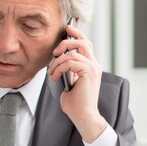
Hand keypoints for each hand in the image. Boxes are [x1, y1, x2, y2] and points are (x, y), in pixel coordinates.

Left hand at [48, 23, 107, 142]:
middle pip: (83, 42)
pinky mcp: (89, 73)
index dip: (77, 34)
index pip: (86, 44)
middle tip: (55, 52)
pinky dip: (59, 67)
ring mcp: (93, 69)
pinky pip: (71, 62)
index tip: (67, 28)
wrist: (84, 117)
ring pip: (74, 52)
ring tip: (51, 72)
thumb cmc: (76, 104)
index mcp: (91, 66)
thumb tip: (59, 64)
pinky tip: (55, 76)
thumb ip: (68, 72)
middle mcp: (94, 65)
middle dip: (67, 42)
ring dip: (58, 61)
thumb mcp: (70, 84)